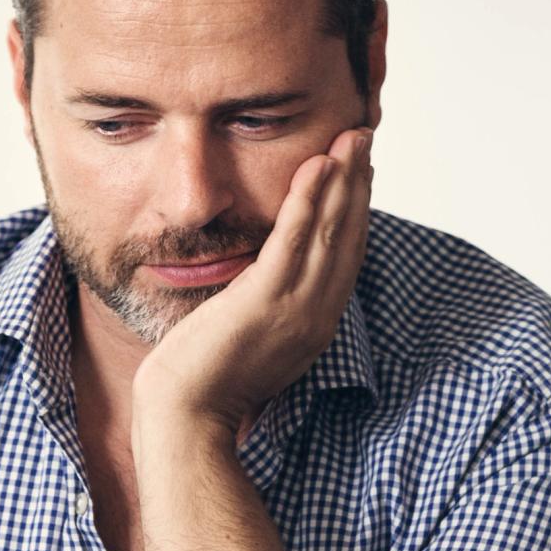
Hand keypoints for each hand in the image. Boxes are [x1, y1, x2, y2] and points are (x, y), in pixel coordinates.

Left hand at [133, 127, 372, 437]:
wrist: (187, 414)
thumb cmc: (206, 380)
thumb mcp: (252, 334)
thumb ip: (268, 302)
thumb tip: (264, 271)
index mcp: (316, 322)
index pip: (345, 255)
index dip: (357, 208)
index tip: (359, 169)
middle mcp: (317, 314)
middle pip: (348, 237)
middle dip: (359, 183)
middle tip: (363, 137)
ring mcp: (296, 309)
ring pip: (329, 232)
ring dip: (344, 180)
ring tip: (351, 137)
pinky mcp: (266, 302)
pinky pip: (294, 241)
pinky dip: (309, 200)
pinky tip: (317, 166)